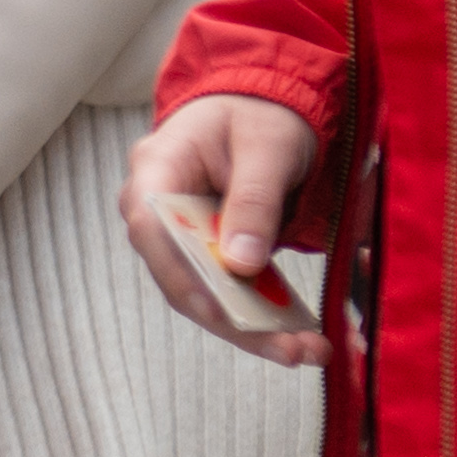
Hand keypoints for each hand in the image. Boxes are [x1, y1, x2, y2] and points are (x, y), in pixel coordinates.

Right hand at [125, 94, 329, 369]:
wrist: (264, 105)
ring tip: (306, 350)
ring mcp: (179, 232)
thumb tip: (242, 264)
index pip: (151, 228)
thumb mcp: (267, 148)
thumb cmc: (260, 114)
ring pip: (202, 293)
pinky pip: (225, 290)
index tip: (223, 308)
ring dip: (250, 327)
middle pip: (178, 275)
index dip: (182, 273)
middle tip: (290, 350)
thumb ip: (254, 201)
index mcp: (158, 167)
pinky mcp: (206, 251)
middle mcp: (156, 206)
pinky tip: (299, 335)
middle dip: (232, 319)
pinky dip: (259, 314)